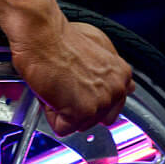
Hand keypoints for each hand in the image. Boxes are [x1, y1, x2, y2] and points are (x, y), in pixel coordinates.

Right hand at [10, 17, 133, 136]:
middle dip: (76, 106)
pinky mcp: (82, 111)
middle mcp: (116, 90)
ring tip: (58, 84)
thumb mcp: (98, 45)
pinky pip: (62, 128)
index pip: (111, 107)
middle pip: (94, 119)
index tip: (78, 88)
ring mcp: (101, 102)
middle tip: (65, 83)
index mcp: (122, 75)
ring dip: (62, 109)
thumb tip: (113, 85)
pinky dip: (50, 114)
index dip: (88, 99)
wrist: (41, 35)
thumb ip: (110, 71)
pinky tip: (51, 91)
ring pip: (77, 124)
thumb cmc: (60, 38)